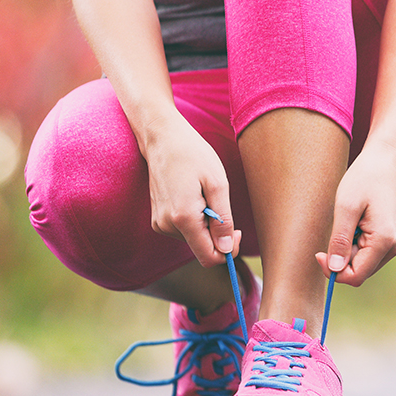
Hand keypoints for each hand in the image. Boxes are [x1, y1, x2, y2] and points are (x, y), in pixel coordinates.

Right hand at [143, 113, 239, 265]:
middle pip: (202, 248)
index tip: (237, 231)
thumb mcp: (218, 184)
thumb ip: (223, 220)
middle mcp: (167, 226)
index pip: (208, 257)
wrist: (163, 138)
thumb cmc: (193, 155)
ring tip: (204, 194)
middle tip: (221, 203)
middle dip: (218, 233)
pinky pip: (184, 230)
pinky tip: (194, 196)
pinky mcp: (157, 219)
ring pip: (194, 239)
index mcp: (183, 219)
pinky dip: (195, 219)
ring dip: (206, 223)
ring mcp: (159, 223)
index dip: (228, 251)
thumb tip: (227, 249)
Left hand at [316, 145, 395, 286]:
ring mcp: (393, 244)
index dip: (333, 271)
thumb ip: (340, 241)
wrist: (383, 162)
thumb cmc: (363, 180)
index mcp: (384, 240)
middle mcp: (393, 247)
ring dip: (347, 252)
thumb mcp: (345, 208)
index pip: (355, 276)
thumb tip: (334, 270)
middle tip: (332, 232)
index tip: (319, 253)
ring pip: (362, 265)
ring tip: (347, 224)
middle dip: (340, 260)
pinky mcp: (390, 240)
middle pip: (359, 273)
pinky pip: (367, 255)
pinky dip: (354, 246)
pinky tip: (354, 225)